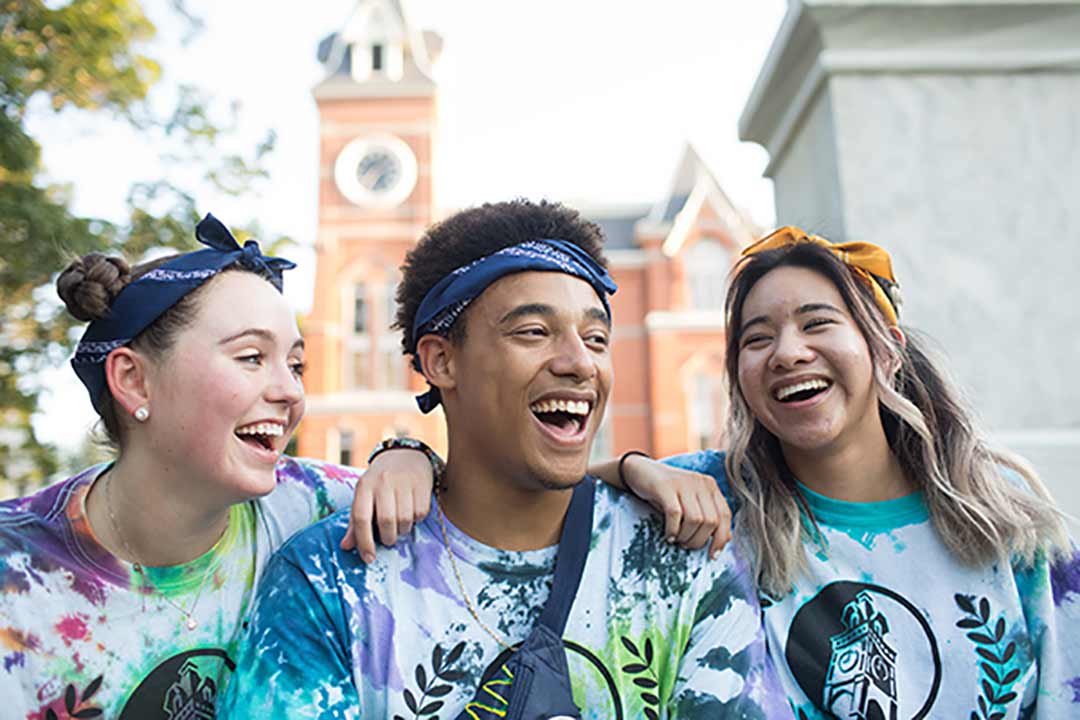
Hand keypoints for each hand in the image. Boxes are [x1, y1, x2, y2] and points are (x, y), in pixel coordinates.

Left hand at [340, 448, 434, 562]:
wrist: (404, 455)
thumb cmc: (380, 482)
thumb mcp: (364, 496)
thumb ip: (355, 522)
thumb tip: (345, 546)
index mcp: (364, 486)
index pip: (361, 518)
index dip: (364, 541)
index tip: (369, 558)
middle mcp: (383, 481)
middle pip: (386, 521)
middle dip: (388, 538)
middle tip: (389, 539)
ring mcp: (404, 481)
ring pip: (405, 520)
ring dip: (403, 530)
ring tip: (400, 525)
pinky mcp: (422, 483)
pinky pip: (421, 513)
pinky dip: (416, 520)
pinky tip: (412, 511)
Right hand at [622, 454, 731, 558]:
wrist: (640, 471)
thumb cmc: (666, 493)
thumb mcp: (689, 502)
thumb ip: (707, 516)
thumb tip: (724, 539)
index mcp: (710, 486)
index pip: (725, 515)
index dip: (721, 538)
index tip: (712, 555)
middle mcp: (700, 482)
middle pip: (711, 521)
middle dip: (699, 540)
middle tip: (686, 545)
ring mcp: (683, 482)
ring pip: (695, 519)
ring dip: (686, 537)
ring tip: (677, 540)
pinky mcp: (665, 486)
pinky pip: (675, 514)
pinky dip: (673, 530)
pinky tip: (668, 535)